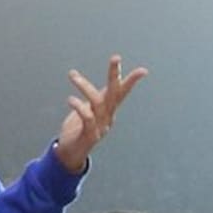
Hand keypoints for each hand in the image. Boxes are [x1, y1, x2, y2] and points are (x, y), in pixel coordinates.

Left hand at [53, 55, 147, 173]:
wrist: (68, 155)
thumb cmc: (77, 131)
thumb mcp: (87, 112)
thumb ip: (92, 101)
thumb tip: (91, 84)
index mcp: (108, 111)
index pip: (121, 93)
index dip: (131, 81)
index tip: (143, 70)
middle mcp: (107, 118)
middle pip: (115, 93)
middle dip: (115, 75)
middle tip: (116, 57)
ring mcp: (100, 127)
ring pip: (97, 102)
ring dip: (85, 86)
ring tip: (72, 75)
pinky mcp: (89, 136)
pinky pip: (87, 118)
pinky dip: (79, 106)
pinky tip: (70, 99)